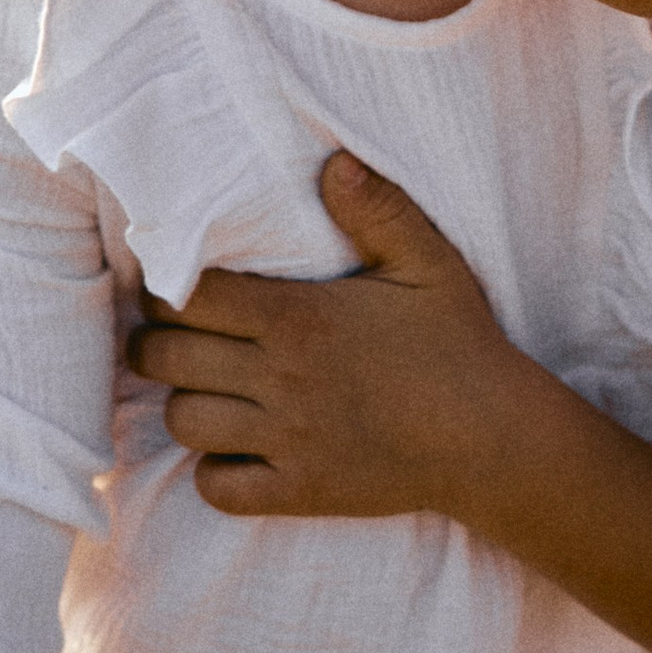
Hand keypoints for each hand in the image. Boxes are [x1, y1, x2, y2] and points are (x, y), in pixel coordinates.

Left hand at [126, 153, 516, 519]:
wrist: (494, 440)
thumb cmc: (458, 344)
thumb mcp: (428, 263)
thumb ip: (377, 209)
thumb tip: (333, 161)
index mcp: (300, 318)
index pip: (189, 297)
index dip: (167, 288)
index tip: (176, 285)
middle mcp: (282, 379)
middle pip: (167, 358)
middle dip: (157, 342)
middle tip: (176, 334)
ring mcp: (288, 440)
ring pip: (183, 421)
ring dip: (184, 402)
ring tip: (205, 387)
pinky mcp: (299, 491)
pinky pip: (217, 488)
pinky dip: (214, 471)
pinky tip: (234, 449)